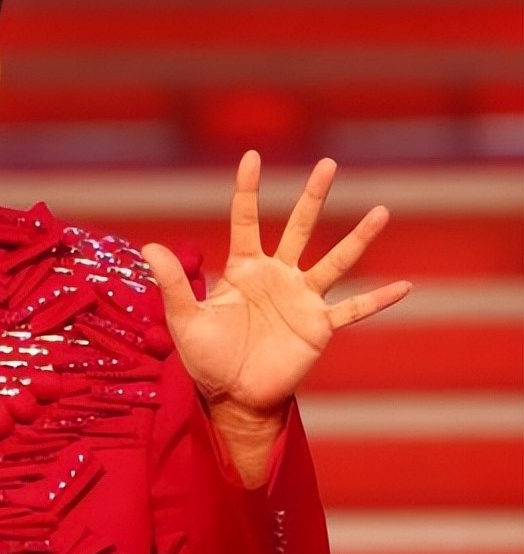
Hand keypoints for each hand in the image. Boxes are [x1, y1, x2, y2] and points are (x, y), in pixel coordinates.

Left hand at [140, 152, 410, 477]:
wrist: (232, 396)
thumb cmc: (205, 357)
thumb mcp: (183, 319)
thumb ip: (172, 283)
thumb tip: (148, 246)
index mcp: (243, 268)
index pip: (245, 219)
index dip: (247, 189)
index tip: (252, 156)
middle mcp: (277, 276)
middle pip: (298, 227)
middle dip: (313, 196)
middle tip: (329, 164)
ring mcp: (301, 299)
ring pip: (334, 261)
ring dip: (357, 238)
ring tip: (381, 212)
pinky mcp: (318, 326)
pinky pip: (352, 309)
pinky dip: (377, 300)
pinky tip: (405, 286)